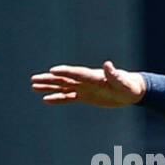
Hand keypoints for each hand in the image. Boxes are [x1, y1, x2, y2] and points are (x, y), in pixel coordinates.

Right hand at [30, 60, 145, 106]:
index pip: (77, 73)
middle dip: (49, 79)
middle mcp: (86, 81)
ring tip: (33, 86)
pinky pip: (68, 97)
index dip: (65, 71)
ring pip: (63, 87)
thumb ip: (114, 74)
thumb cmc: (129, 86)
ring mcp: (84, 88)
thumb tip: (109, 65)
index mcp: (94, 76)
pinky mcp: (85, 96)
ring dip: (49, 87)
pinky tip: (46, 99)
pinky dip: (58, 98)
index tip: (52, 71)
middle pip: (64, 79)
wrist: (131, 91)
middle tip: (34, 79)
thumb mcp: (123, 82)